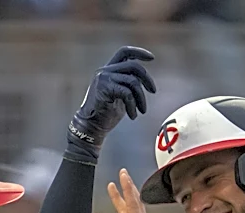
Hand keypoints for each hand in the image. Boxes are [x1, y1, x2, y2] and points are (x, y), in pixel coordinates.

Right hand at [66, 46, 155, 162]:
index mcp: (108, 70)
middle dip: (147, 78)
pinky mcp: (104, 88)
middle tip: (153, 91)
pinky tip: (133, 116)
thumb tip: (145, 80)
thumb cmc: (106, 115)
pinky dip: (133, 106)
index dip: (139, 52)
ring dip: (141, 97)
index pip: (124, 52)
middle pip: (133, 66)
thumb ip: (129, 85)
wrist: (91, 127)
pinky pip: (127, 93)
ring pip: (132, 81)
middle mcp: (105, 71)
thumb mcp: (121, 96)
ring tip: (142, 110)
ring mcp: (103, 78)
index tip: (152, 58)